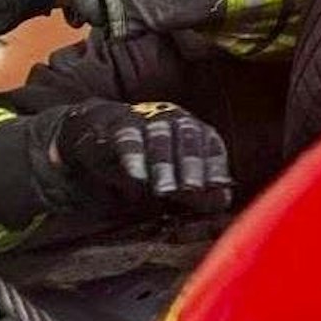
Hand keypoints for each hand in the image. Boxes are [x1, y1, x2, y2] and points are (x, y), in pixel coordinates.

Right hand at [54, 100, 232, 212]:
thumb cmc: (143, 156)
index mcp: (193, 130)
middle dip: (192, 164)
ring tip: (164, 190)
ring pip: (159, 138)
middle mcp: (174, 119)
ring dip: (163, 164)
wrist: (98, 128)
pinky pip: (128, 138)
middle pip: (188, 138)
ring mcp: (146, 119)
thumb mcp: (172, 174)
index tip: (217, 187)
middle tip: (193, 189)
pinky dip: (133, 156)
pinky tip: (136, 175)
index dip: (214, 166)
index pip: (210, 145)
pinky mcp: (118, 124)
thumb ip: (195, 189)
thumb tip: (222, 202)